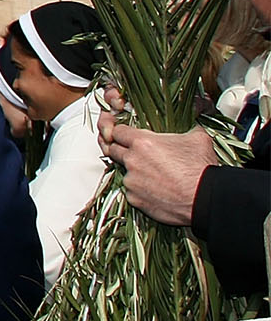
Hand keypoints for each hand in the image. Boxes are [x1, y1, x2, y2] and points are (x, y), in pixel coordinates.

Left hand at [99, 104, 214, 227]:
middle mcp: (133, 160)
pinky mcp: (135, 199)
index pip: (117, 130)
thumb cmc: (202, 169)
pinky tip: (155, 188)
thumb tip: (189, 121)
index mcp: (143, 142)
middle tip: (136, 152)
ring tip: (154, 173)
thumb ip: (185, 127)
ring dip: (134, 170)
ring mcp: (132, 181)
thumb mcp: (197, 138)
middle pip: (113, 149)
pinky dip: (139, 188)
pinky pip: (131, 190)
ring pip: (124, 171)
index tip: (123, 133)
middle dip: (121, 149)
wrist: (207, 199)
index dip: (120, 131)